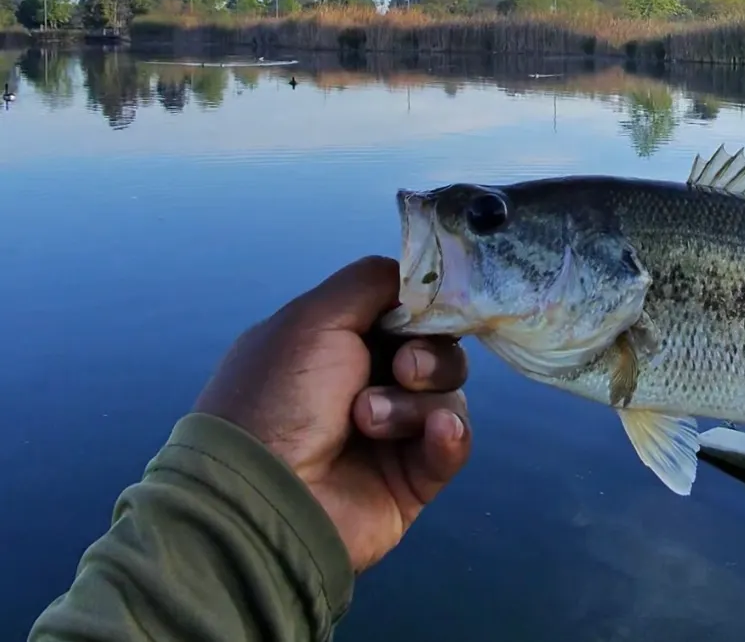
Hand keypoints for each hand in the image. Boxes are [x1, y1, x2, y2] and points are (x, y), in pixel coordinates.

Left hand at [194, 255, 471, 571]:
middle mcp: (364, 382)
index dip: (424, 305)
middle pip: (434, 348)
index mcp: (337, 342)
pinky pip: (453, 442)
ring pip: (446, 392)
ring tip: (371, 420)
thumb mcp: (313, 318)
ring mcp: (391, 432)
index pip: (404, 311)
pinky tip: (434, 434)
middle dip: (426, 353)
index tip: (432, 304)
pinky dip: (448, 435)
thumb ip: (372, 280)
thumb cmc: (280, 397)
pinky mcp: (413, 477)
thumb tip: (418, 273)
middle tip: (400, 367)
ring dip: (416, 401)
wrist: (262, 500)